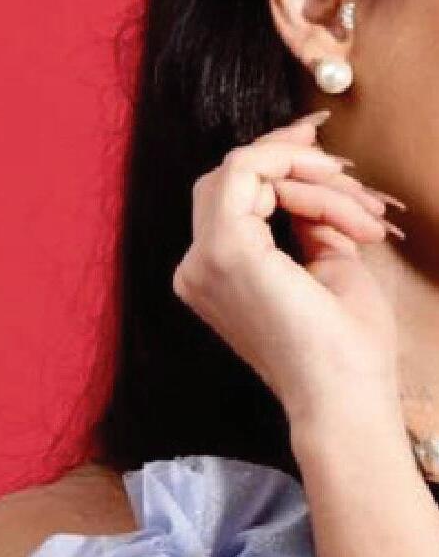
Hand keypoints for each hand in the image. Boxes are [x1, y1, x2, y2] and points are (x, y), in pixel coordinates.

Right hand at [172, 114, 402, 431]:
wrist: (344, 395)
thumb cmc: (344, 349)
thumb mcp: (327, 264)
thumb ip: (309, 221)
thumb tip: (313, 176)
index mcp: (217, 276)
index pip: (231, 197)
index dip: (278, 166)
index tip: (330, 161)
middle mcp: (198, 268)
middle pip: (230, 178)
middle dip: (292, 162)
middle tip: (346, 173)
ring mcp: (205, 260)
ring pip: (242, 171)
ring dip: (307, 175)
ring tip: (358, 211)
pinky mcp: (225, 250)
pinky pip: (248, 173)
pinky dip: (295, 173)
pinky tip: (334, 198)